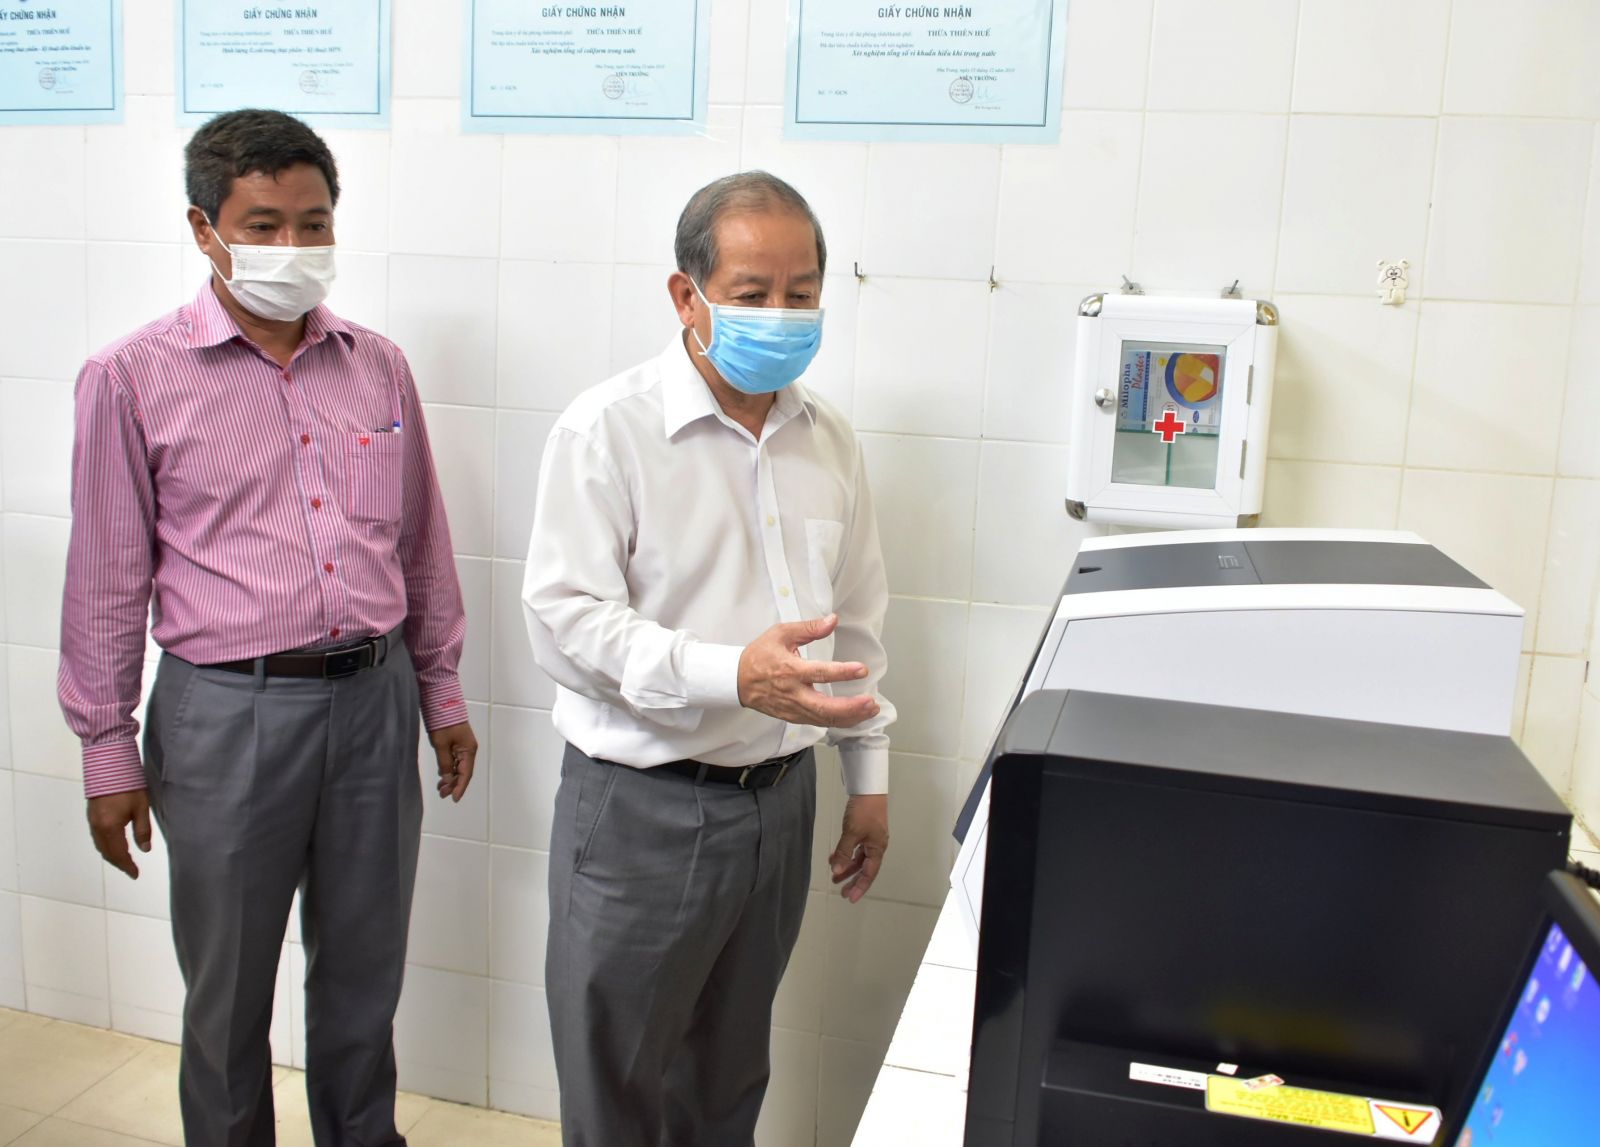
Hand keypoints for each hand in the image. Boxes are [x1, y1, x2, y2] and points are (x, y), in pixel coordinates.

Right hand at [87, 790, 152, 879]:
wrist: (108, 766)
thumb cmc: (128, 785)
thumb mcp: (141, 808)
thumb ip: (143, 830)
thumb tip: (144, 850)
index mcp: (110, 828)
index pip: (118, 854)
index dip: (127, 866)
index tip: (135, 874)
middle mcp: (97, 827)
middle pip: (107, 852)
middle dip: (119, 863)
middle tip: (130, 869)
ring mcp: (92, 821)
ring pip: (100, 845)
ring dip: (111, 855)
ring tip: (124, 859)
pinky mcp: (91, 815)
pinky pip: (97, 837)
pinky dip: (106, 845)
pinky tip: (114, 843)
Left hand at [429, 722, 478, 801]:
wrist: (442, 704)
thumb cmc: (444, 723)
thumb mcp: (441, 745)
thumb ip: (444, 763)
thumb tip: (447, 778)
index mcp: (469, 751)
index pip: (465, 774)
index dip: (460, 787)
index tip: (454, 799)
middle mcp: (469, 750)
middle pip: (463, 772)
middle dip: (454, 784)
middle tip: (442, 794)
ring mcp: (463, 747)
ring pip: (458, 767)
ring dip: (450, 778)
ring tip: (441, 788)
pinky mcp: (457, 744)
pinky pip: (455, 761)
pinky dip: (449, 769)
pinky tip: (442, 775)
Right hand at [737, 615, 879, 728]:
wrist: (737, 680)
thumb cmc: (759, 656)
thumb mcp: (781, 633)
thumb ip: (809, 628)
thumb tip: (832, 621)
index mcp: (790, 670)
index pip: (820, 673)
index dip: (843, 672)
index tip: (861, 670)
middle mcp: (792, 693)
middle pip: (825, 707)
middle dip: (850, 707)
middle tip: (870, 702)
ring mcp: (792, 708)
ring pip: (824, 719)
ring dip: (849, 717)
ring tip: (870, 710)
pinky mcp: (793, 717)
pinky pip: (819, 723)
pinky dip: (838, 722)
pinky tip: (854, 717)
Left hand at [830, 794, 887, 903]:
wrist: (868, 790)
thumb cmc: (863, 812)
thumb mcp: (852, 832)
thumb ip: (844, 852)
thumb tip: (837, 871)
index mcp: (877, 849)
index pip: (869, 874)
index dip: (860, 887)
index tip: (850, 898)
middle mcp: (876, 847)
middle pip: (864, 868)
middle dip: (853, 880)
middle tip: (841, 891)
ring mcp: (870, 839)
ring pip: (858, 859)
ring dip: (847, 867)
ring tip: (834, 876)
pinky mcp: (864, 832)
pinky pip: (855, 849)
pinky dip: (846, 854)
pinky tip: (835, 857)